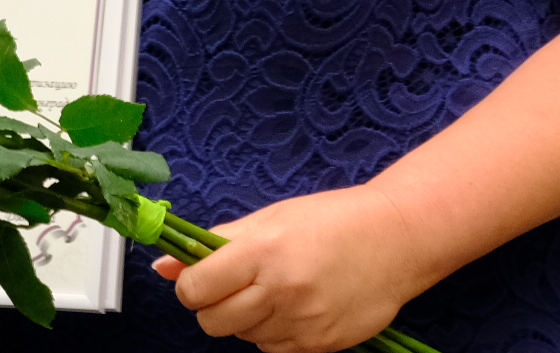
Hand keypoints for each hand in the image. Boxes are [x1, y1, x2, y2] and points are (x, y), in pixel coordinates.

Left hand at [149, 184, 429, 351]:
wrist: (396, 240)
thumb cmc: (331, 221)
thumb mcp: (269, 219)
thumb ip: (215, 244)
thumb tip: (163, 265)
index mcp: (261, 252)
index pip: (195, 288)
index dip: (191, 286)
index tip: (202, 279)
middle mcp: (279, 290)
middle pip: (213, 321)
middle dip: (214, 307)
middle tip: (235, 287)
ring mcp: (302, 322)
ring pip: (244, 337)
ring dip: (248, 320)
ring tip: (276, 291)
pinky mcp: (320, 345)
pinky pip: (274, 350)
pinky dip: (274, 334)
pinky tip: (294, 308)